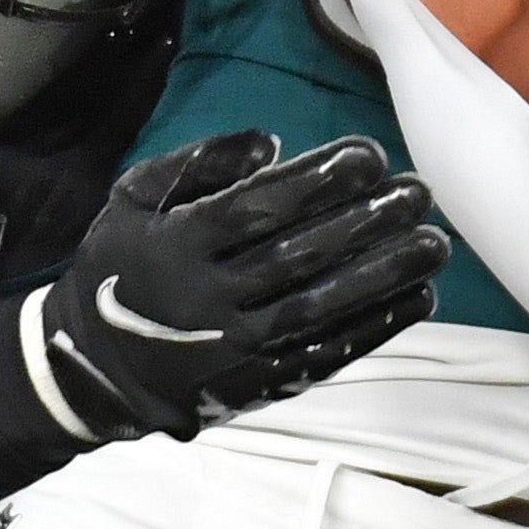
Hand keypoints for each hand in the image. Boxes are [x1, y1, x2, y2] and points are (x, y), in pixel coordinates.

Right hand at [38, 132, 443, 437]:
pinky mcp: (256, 385)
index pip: (256, 210)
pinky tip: (417, 298)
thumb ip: (199, 163)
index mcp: (175, 246)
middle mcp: (206, 301)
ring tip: (434, 244)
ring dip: (383, 276)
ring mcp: (234, 349)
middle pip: (297, 259)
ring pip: (319, 309)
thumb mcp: (135, 198)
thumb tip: (270, 143)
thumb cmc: (123, 264)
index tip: (370, 154)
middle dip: (365, 223)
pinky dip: (375, 329)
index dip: (317, 181)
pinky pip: (323, 354)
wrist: (94, 366)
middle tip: (418, 193)